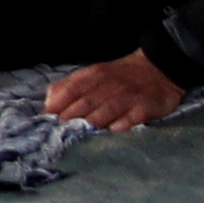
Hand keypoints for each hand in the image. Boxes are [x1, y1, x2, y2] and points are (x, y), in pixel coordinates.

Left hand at [44, 48, 186, 130]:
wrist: (158, 68)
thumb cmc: (117, 77)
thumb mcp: (91, 76)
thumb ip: (68, 88)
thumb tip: (47, 105)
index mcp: (92, 76)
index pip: (68, 91)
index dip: (55, 107)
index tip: (45, 122)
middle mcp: (108, 85)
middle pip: (85, 103)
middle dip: (70, 119)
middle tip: (59, 133)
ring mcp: (127, 96)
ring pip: (107, 109)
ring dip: (93, 121)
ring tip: (82, 133)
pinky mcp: (145, 107)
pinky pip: (132, 116)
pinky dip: (123, 123)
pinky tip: (114, 129)